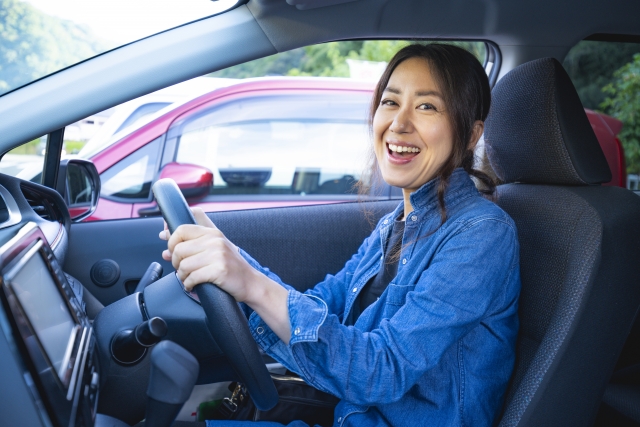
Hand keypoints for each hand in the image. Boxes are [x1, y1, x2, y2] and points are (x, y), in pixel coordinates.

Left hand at [159, 208, 291, 342]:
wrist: (250, 282)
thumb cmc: (230, 265)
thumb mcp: (215, 245)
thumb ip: (191, 238)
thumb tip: (163, 235)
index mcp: (212, 232)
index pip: (181, 229)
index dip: (171, 241)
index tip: (172, 250)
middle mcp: (215, 241)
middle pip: (179, 249)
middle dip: (175, 262)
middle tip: (181, 269)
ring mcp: (218, 255)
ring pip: (184, 265)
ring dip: (182, 276)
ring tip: (188, 278)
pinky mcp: (219, 270)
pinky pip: (192, 277)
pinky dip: (188, 284)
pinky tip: (193, 285)